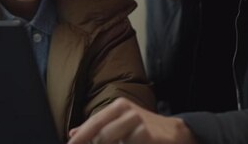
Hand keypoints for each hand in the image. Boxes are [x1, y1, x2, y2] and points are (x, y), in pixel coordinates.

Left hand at [67, 98, 195, 143]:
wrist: (175, 133)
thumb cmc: (144, 129)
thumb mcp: (120, 124)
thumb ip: (97, 128)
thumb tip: (72, 133)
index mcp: (118, 107)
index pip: (93, 123)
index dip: (80, 138)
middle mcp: (127, 111)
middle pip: (100, 136)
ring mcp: (138, 122)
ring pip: (110, 141)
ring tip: (119, 143)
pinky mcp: (147, 135)